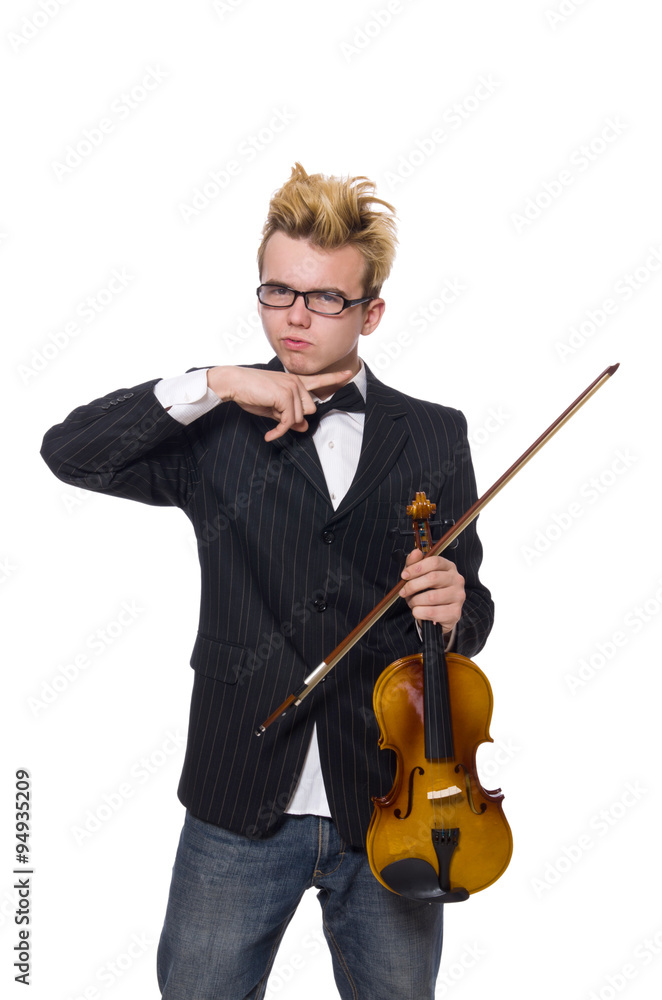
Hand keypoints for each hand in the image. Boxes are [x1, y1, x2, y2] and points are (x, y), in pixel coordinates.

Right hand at [207, 366, 354, 441]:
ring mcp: (292, 387)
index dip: (335, 378)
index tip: (349, 374)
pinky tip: (270, 434)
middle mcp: (296, 382)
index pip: (319, 379)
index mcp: (295, 381)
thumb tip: (304, 427)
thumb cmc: (250, 392)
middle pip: (310, 410)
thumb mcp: (273, 407)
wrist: (234, 382)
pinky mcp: (285, 395)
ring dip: (284, 423)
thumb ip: (290, 415)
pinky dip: (279, 431)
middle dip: (294, 418)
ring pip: (300, 418)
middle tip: (274, 414)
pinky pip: (289, 422)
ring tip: (269, 418)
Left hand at [400, 549, 464, 632]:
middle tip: (403, 592)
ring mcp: (458, 596)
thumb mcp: (420, 576)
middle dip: (413, 586)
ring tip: (412, 603)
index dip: (417, 567)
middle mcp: (457, 580)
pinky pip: (432, 612)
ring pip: (431, 597)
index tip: (404, 575)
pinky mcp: (455, 612)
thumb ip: (415, 563)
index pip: (435, 562)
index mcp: (449, 567)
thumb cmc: (429, 591)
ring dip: (415, 601)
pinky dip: (419, 612)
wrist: (439, 614)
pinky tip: (418, 611)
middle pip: (433, 578)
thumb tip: (415, 552)